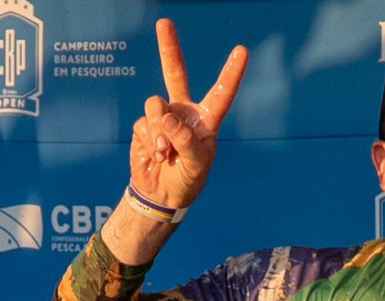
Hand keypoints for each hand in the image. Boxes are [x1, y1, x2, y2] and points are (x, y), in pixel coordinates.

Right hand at [128, 18, 246, 210]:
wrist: (161, 194)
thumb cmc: (187, 179)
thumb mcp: (196, 165)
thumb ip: (185, 140)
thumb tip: (167, 117)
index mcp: (206, 119)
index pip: (221, 92)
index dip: (231, 72)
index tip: (241, 51)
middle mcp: (183, 112)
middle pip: (175, 73)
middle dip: (168, 47)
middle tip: (163, 22)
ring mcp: (162, 117)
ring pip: (155, 105)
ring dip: (158, 130)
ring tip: (164, 152)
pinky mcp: (144, 126)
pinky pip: (143, 124)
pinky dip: (148, 142)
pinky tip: (154, 155)